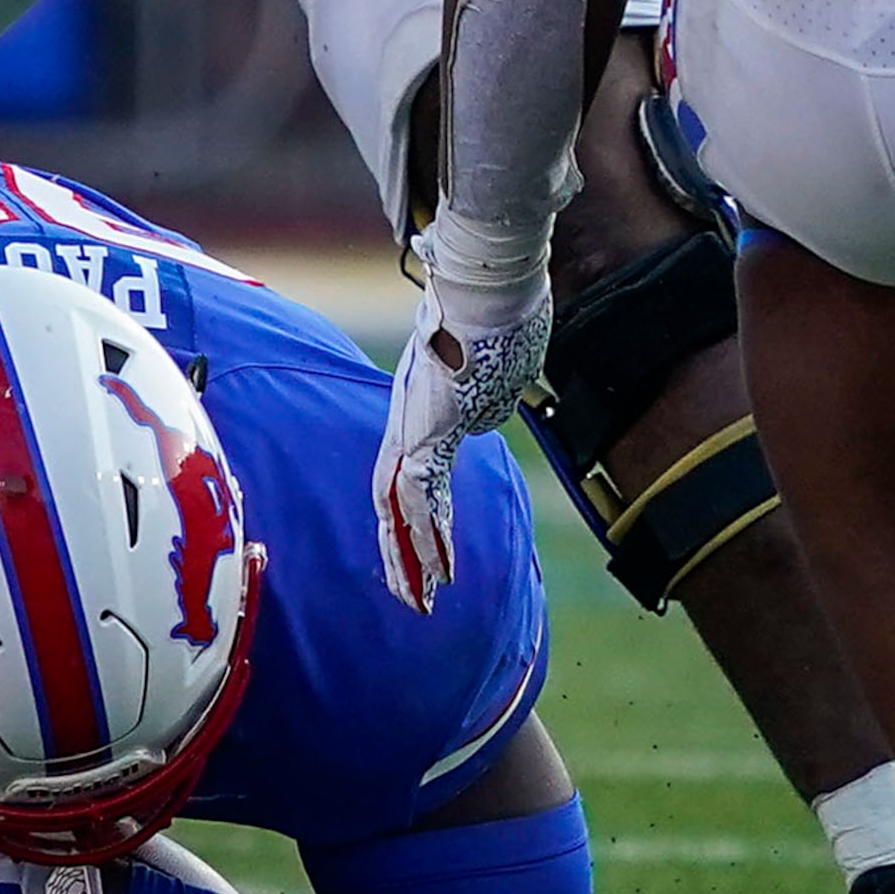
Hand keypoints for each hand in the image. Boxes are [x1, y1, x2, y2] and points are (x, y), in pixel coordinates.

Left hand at [373, 223, 551, 612]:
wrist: (482, 289)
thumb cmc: (491, 314)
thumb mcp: (494, 366)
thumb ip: (489, 391)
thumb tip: (496, 406)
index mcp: (425, 419)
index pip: (417, 481)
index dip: (424, 522)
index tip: (434, 556)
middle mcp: (410, 429)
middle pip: (398, 504)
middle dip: (406, 556)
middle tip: (413, 600)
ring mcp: (411, 432)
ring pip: (400, 511)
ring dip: (412, 561)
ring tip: (420, 604)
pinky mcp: (419, 434)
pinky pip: (417, 497)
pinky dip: (427, 538)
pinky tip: (438, 571)